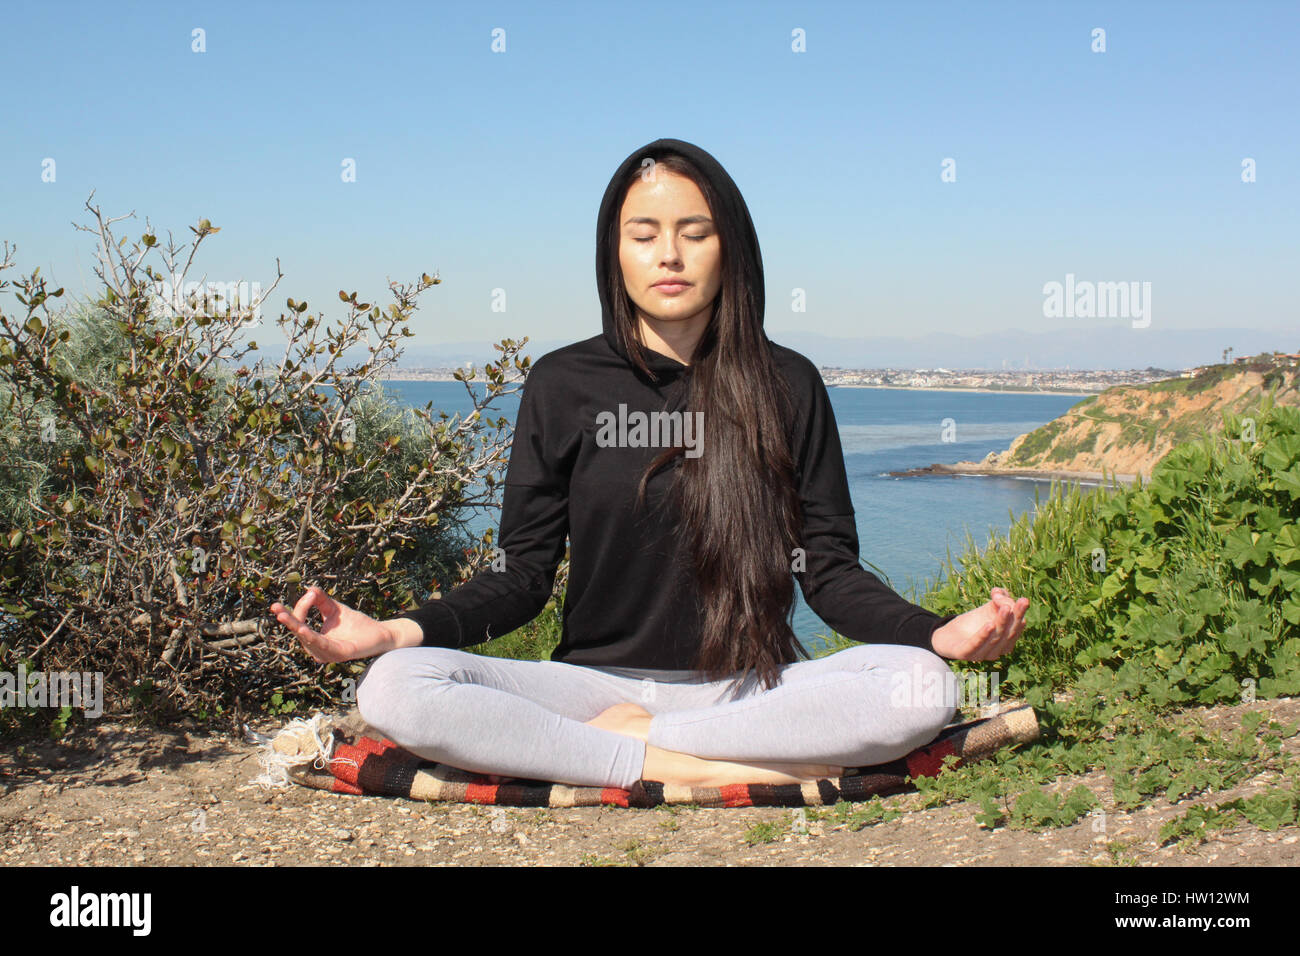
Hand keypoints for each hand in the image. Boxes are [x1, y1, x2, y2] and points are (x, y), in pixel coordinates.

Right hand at [270, 585, 396, 662]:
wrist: (380, 633)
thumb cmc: (356, 624)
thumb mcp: (334, 609)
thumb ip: (321, 600)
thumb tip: (309, 588)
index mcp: (315, 639)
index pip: (301, 622)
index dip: (302, 607)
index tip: (310, 592)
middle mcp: (318, 649)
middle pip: (300, 632)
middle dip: (288, 619)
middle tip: (276, 608)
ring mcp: (328, 654)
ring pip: (308, 640)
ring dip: (297, 628)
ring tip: (285, 617)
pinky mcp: (340, 654)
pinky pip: (323, 646)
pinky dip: (312, 638)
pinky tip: (304, 629)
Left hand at [930, 587, 1027, 661]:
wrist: (946, 635)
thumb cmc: (972, 622)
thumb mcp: (988, 606)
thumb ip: (1000, 597)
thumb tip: (1000, 595)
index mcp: (1005, 640)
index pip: (1016, 627)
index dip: (1020, 614)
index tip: (1024, 600)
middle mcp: (997, 650)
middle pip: (1008, 633)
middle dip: (1014, 617)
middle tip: (1020, 602)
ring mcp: (982, 654)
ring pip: (995, 639)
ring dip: (1001, 623)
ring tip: (1005, 609)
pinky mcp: (965, 654)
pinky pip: (976, 645)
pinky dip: (983, 636)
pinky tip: (989, 624)